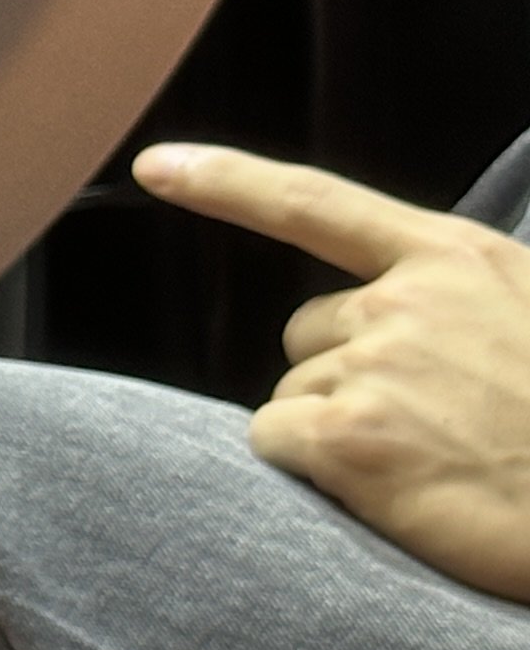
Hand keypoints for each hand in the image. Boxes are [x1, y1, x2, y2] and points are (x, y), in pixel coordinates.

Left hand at [135, 142, 529, 601]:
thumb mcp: (527, 319)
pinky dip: (314, 471)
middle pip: (306, 335)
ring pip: (294, 398)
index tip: (157, 164)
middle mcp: (406, 301)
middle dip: (346, 377)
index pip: (318, 205)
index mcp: (457, 261)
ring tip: (431, 458)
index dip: (227, 182)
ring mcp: (373, 364)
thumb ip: (454, 305)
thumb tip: (381, 320)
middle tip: (430, 423)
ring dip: (341, 432)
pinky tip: (393, 484)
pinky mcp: (346, 434)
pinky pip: (277, 445)